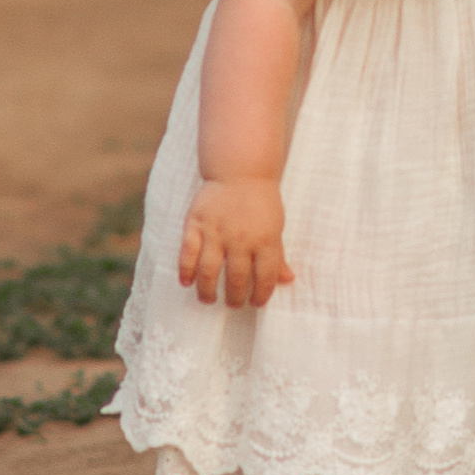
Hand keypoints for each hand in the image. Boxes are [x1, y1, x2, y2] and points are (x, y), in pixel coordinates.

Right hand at [178, 176, 291, 308]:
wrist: (240, 170)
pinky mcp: (196, 224)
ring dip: (208, 291)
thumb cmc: (261, 201)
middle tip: (234, 304)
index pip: (265, 278)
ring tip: (209, 300)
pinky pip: (188, 253)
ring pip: (209, 271)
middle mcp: (240, 238)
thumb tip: (288, 280)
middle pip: (236, 279)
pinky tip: (187, 282)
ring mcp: (216, 231)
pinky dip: (186, 270)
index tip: (256, 303)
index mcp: (265, 239)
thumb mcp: (276, 226)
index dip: (261, 295)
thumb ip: (278, 255)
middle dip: (235, 298)